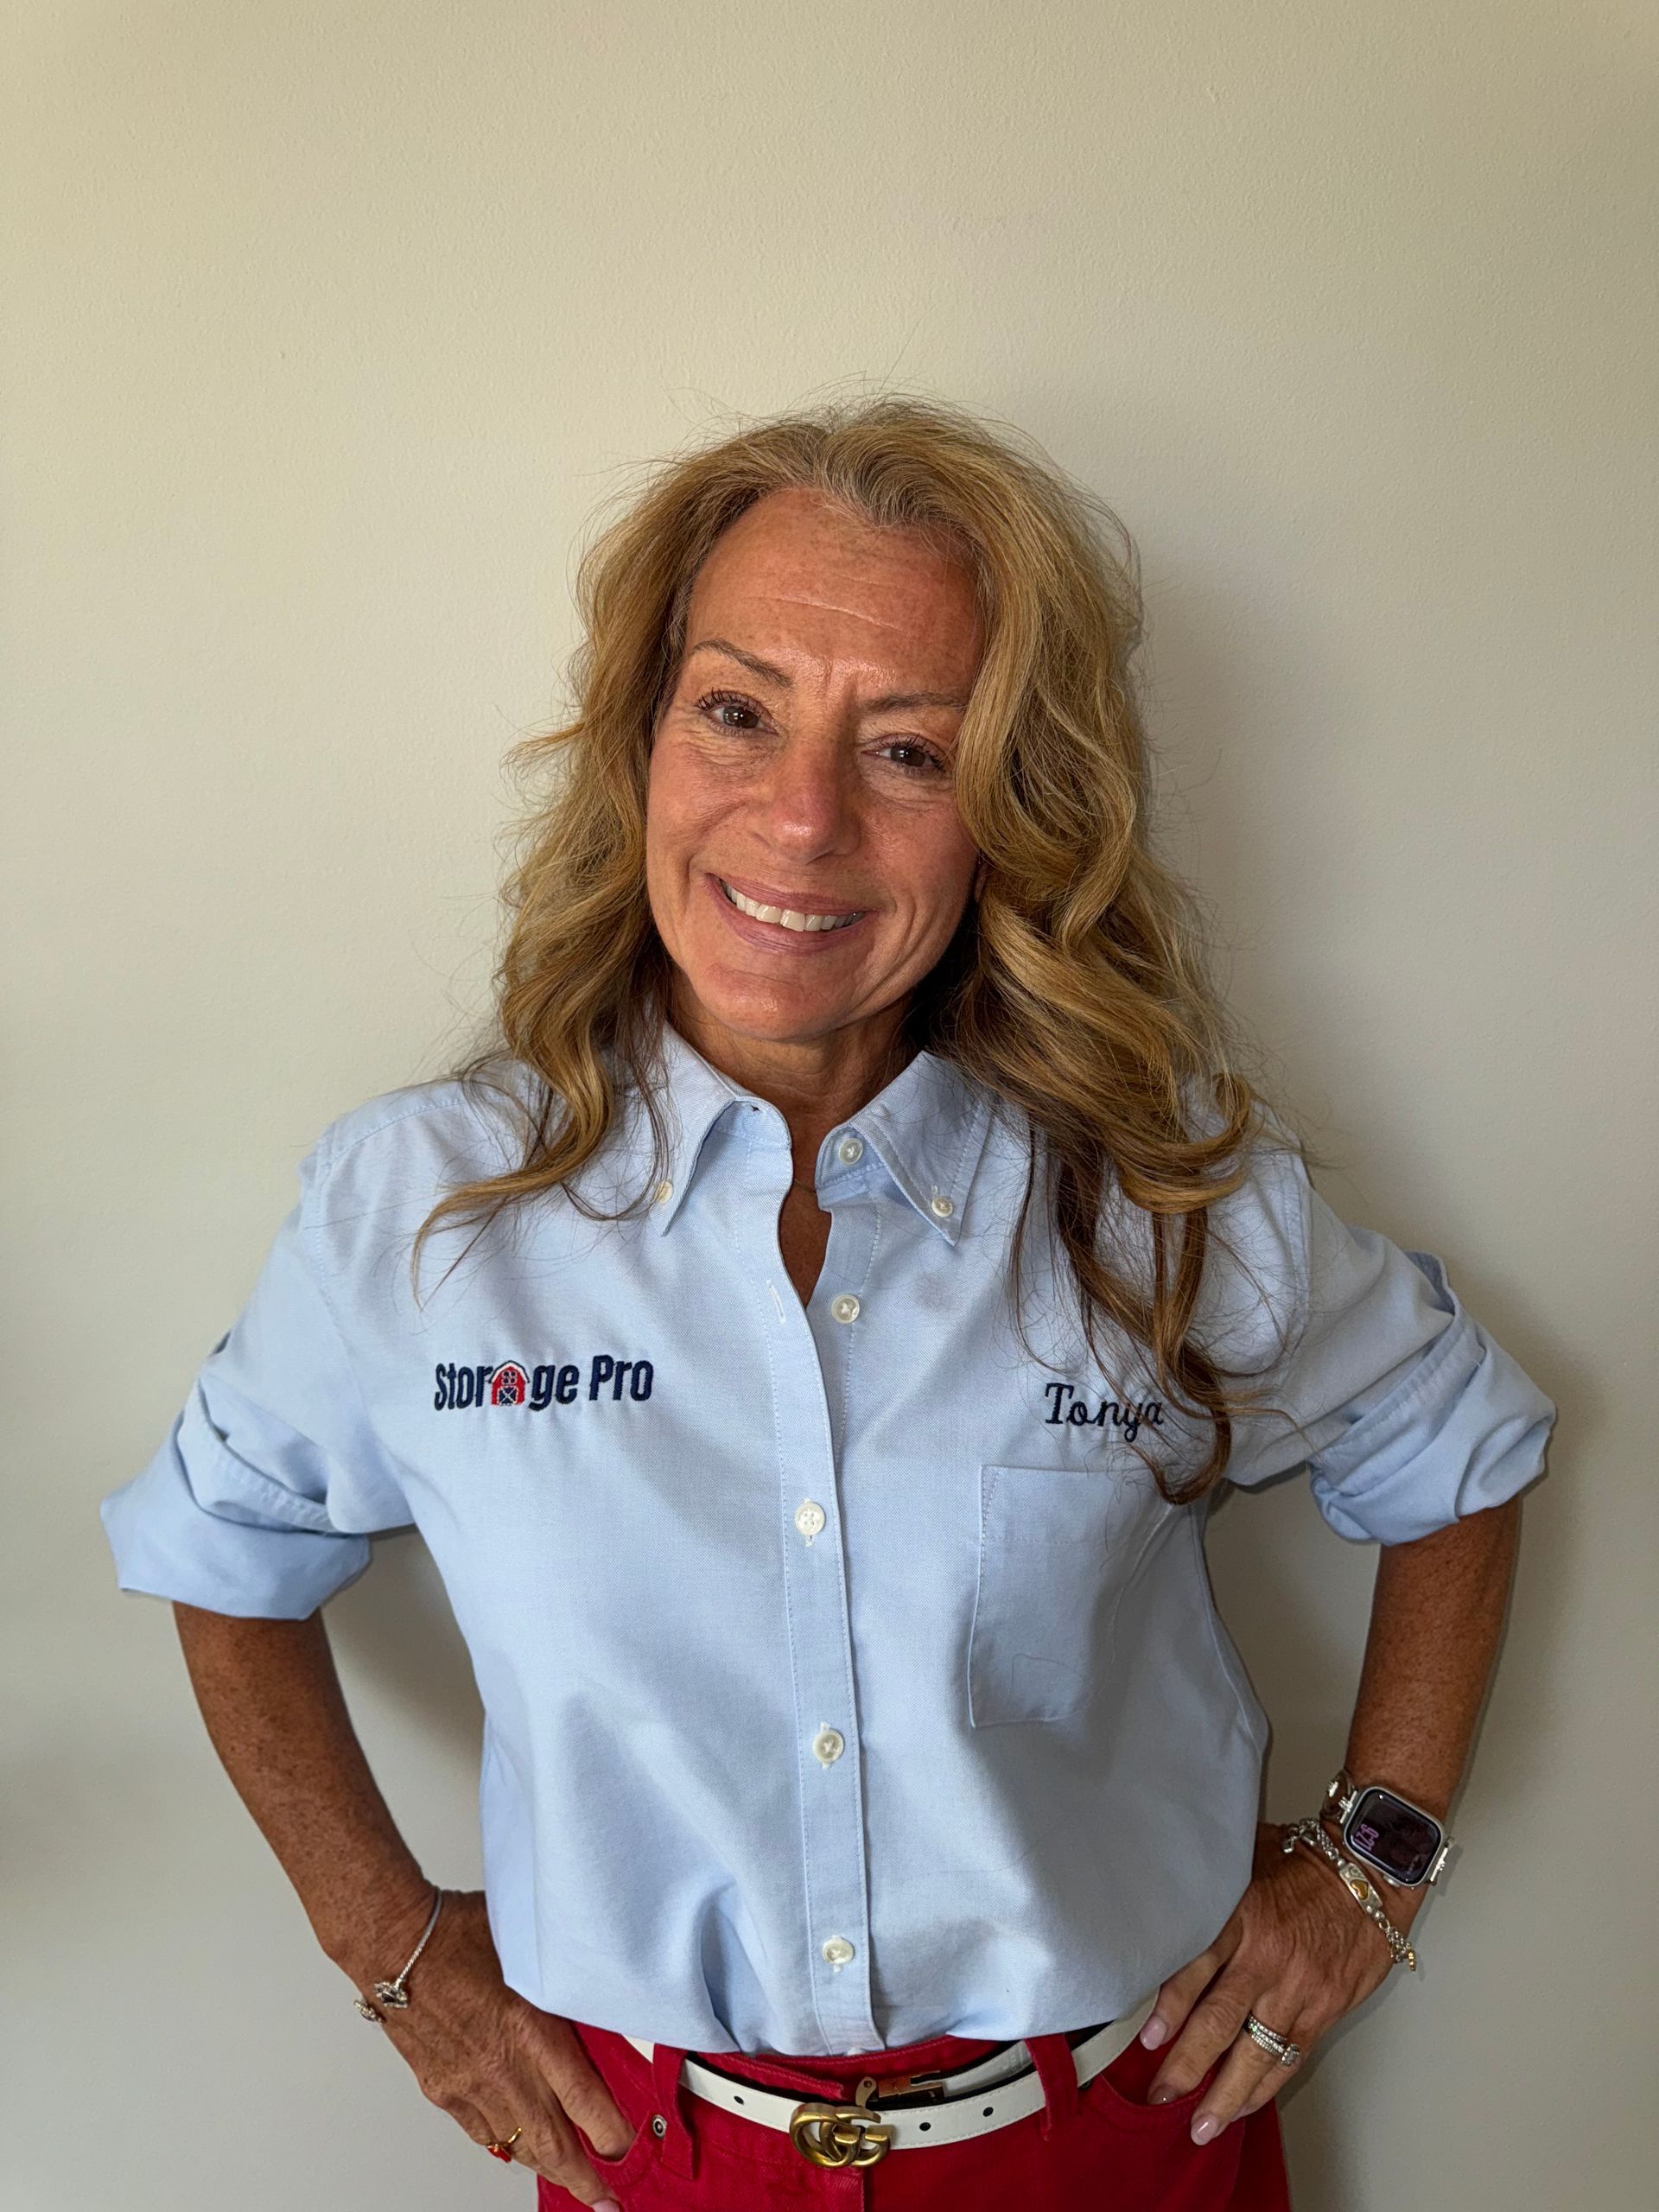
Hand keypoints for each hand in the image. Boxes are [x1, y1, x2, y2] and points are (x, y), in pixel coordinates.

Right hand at [351, 1887, 633, 2204]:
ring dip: (546, 2166)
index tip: (626, 2142)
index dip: (612, 2133)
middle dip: (583, 2179)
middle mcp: (502, 2069)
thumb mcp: (532, 1948)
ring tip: (569, 2179)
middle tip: (606, 2201)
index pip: (585, 2103)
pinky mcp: (441, 2089)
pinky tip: (516, 2144)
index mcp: (532, 2032)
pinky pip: (480, 2130)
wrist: (395, 1945)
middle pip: (552, 2143)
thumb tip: (597, 1986)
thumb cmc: (459, 1932)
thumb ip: (564, 1980)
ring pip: (515, 2145)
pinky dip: (505, 2143)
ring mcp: (467, 2086)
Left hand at [1138, 1820, 1421, 2143]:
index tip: (1148, 2039)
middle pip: (1221, 2021)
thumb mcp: (1246, 1858)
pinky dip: (1265, 2086)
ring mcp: (1298, 1991)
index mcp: (1242, 1915)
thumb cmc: (1303, 1862)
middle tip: (1162, 2095)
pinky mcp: (1323, 2011)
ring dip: (1226, 2094)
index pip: (1197, 1966)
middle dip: (1189, 2065)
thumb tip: (1158, 1900)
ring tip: (1202, 2125)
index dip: (1170, 2006)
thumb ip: (1209, 1888)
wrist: (1369, 1875)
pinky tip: (1242, 2105)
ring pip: (1257, 2053)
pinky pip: (1290, 2058)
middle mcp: (1267, 1959)